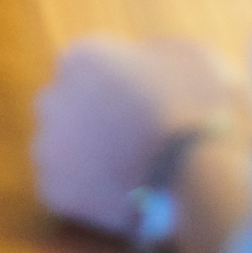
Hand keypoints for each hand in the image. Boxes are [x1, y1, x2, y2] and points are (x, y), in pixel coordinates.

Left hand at [33, 36, 240, 235]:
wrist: (201, 179)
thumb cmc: (202, 109)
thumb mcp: (193, 58)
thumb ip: (156, 56)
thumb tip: (150, 65)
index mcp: (82, 56)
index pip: (85, 66)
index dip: (114, 85)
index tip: (139, 103)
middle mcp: (54, 96)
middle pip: (67, 104)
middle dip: (92, 118)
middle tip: (131, 138)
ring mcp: (49, 147)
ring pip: (62, 148)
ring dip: (87, 156)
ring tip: (128, 172)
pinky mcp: (55, 191)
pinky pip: (68, 189)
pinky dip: (90, 194)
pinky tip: (122, 196)